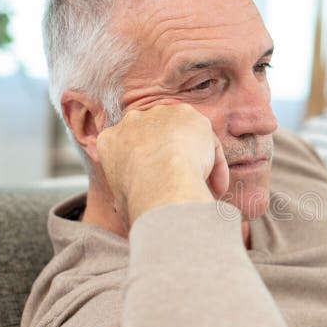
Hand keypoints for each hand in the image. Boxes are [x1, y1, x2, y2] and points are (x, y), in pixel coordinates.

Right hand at [96, 104, 229, 227]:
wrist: (159, 181)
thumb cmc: (138, 198)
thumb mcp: (121, 202)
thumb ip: (126, 199)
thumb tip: (128, 212)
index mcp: (110, 141)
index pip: (128, 148)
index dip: (145, 167)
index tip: (158, 184)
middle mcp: (133, 121)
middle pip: (155, 137)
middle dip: (171, 157)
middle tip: (184, 182)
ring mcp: (161, 114)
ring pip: (183, 136)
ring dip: (195, 158)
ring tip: (205, 185)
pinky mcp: (188, 114)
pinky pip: (207, 141)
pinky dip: (215, 163)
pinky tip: (217, 186)